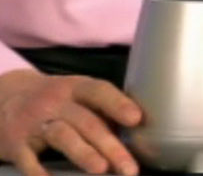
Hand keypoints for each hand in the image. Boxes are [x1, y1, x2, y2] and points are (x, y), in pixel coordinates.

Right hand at [0, 69, 141, 175]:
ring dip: (83, 153)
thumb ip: (100, 108)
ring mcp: (34, 122)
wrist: (4, 98)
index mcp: (75, 87)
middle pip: (87, 122)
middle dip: (110, 145)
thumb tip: (136, 132)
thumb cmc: (54, 100)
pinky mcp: (15, 143)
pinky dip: (40, 173)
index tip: (136, 119)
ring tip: (102, 169)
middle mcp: (55, 101)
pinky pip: (28, 160)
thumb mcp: (75, 93)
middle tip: (130, 166)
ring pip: (62, 136)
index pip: (99, 91)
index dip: (118, 104)